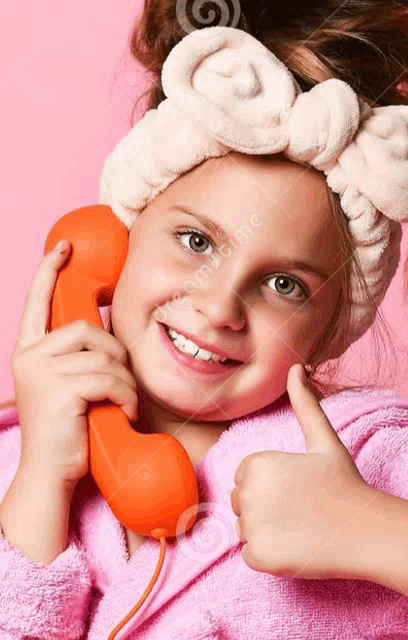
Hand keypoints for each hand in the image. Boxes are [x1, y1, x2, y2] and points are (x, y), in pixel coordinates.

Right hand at [12, 240, 138, 485]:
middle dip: (114, 353)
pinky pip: (109, 377)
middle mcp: (29, 357)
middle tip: (121, 381)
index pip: (36, 302)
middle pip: (86, 329)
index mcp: (29, 352)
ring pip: (103, 356)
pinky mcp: (59, 389)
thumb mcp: (67, 386)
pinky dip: (125, 395)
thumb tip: (107, 334)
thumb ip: (76, 358)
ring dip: (123, 380)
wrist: (51, 474)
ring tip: (123, 402)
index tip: (63, 248)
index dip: (49, 272)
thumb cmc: (67, 430)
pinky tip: (124, 412)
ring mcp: (41, 372)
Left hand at [230, 363, 374, 579]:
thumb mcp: (323, 439)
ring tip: (298, 527)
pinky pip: (249, 554)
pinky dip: (269, 556)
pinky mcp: (257, 556)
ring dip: (265, 532)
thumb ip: (304, 403)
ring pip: (243, 529)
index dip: (270, 485)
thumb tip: (296, 367)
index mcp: (256, 463)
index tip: (296, 489)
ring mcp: (251, 525)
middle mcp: (247, 492)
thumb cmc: (342, 482)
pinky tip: (295, 547)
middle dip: (265, 508)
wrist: (364, 530)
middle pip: (241, 503)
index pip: (245, 478)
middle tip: (299, 509)